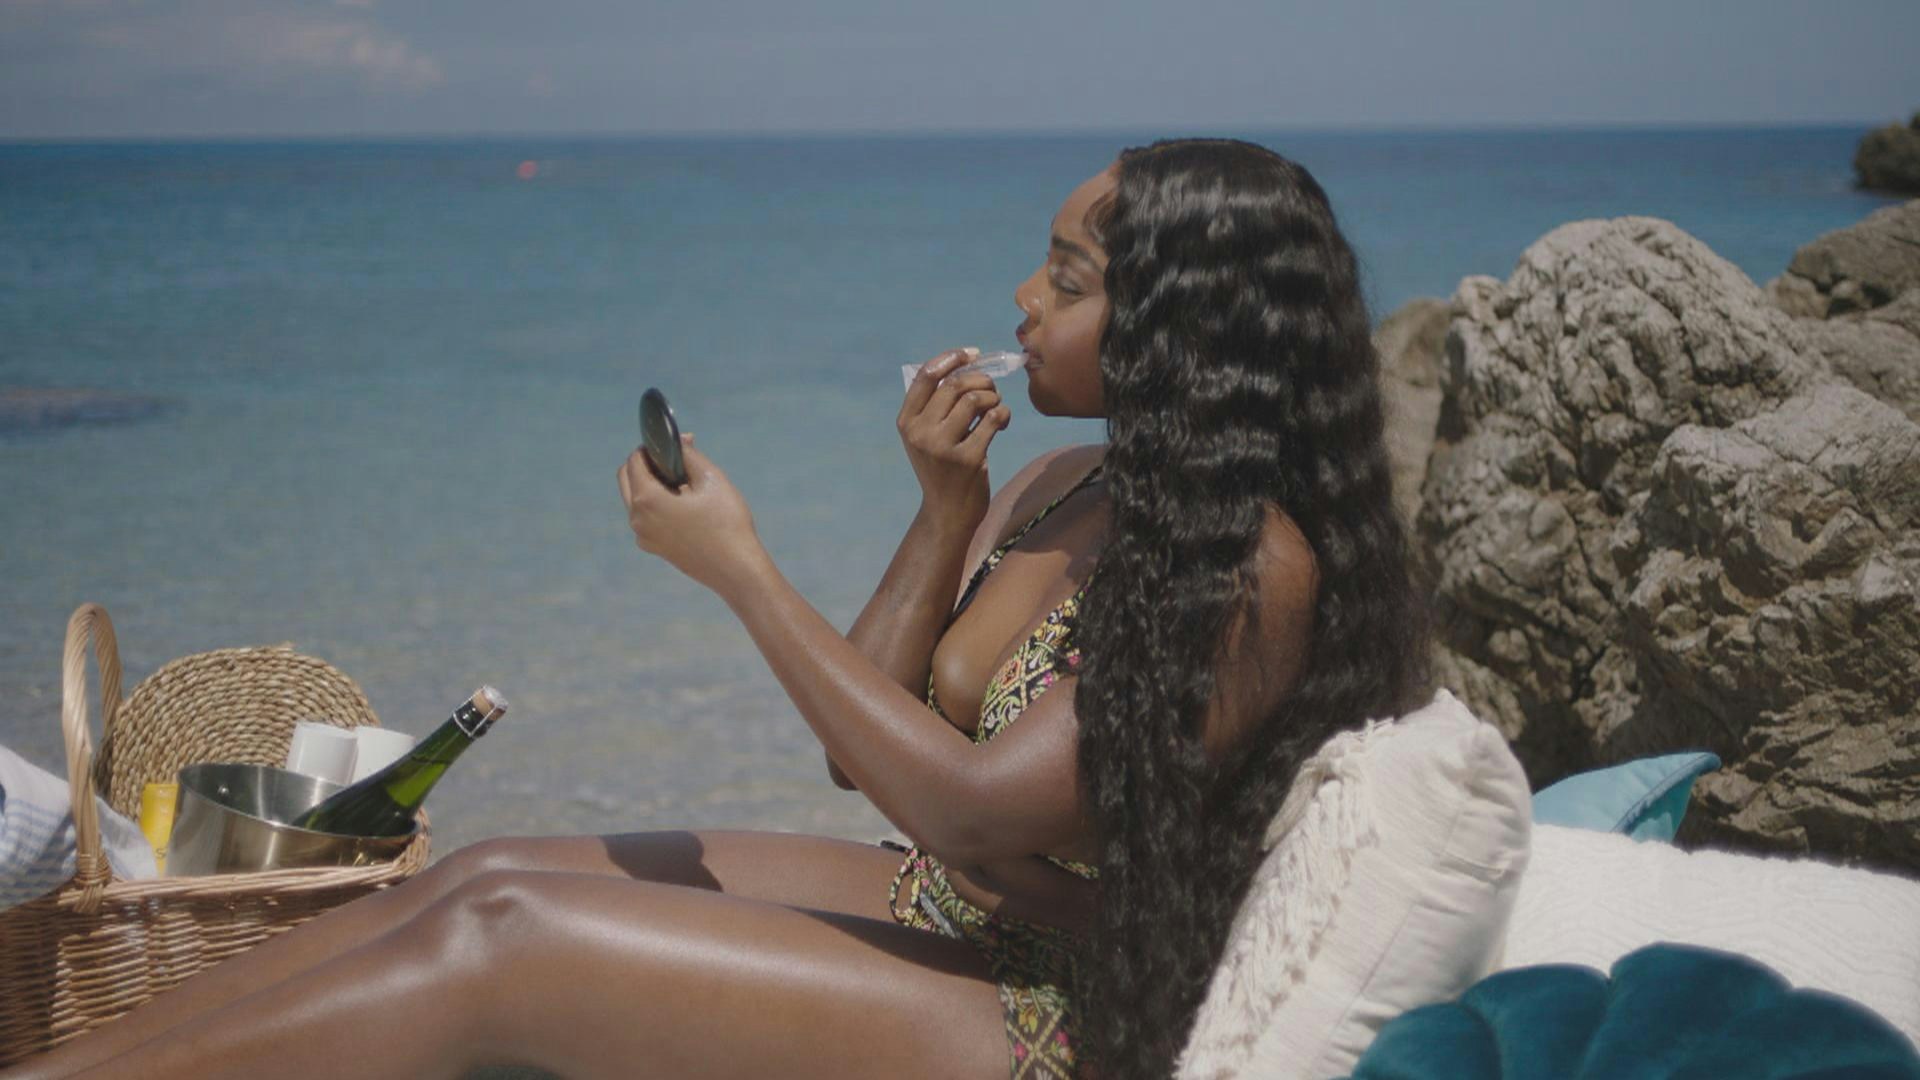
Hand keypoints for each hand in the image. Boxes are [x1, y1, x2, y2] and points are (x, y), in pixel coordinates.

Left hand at [617, 435, 765, 593]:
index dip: (652, 447)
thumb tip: (678, 439)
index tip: (674, 445)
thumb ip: (688, 454)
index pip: (634, 461)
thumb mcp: (711, 479)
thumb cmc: (727, 522)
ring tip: (686, 483)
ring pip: (636, 498)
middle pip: (627, 479)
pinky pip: (646, 517)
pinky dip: (657, 504)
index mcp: (646, 500)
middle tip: (677, 460)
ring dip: (652, 484)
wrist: (737, 569)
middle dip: (647, 464)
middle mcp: (637, 519)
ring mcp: (643, 536)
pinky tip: (686, 505)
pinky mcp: (654, 547)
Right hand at [898, 350, 1011, 533]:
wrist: (947, 513)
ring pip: (975, 399)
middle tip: (992, 390)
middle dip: (981, 380)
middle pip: (955, 385)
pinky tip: (1003, 423)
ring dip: (993, 397)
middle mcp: (920, 433)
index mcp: (906, 422)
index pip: (926, 376)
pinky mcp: (968, 459)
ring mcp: (942, 447)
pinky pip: (993, 419)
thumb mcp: (927, 437)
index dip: (951, 358)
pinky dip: (1004, 414)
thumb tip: (966, 362)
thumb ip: (936, 405)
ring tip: (996, 408)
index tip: (972, 354)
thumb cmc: (943, 468)